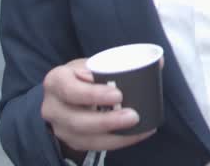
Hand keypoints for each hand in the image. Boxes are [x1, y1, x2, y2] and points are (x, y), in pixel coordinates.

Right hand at [40, 58, 155, 153]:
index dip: (92, 95)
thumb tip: (158, 62)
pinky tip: (138, 134)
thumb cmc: (84, 76)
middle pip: (76, 120)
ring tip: (138, 126)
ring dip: (114, 136)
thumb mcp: (93, 63)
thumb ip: (119, 62)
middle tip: (133, 115)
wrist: (65, 95)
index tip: (118, 95)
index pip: (70, 89)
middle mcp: (52, 107)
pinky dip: (118, 142)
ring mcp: (60, 127)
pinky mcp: (72, 140)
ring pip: (84, 138)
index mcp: (56, 81)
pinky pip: (94, 146)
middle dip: (106, 121)